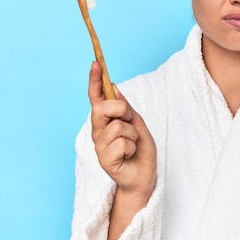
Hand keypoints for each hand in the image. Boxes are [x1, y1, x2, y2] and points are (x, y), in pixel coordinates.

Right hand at [88, 62, 156, 199]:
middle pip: (103, 108)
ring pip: (118, 127)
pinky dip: (132, 147)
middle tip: (130, 122)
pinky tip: (130, 155)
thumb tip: (114, 87)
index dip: (95, 80)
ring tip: (132, 145)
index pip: (96, 97)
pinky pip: (122, 143)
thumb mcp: (137, 123)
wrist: (144, 177)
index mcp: (105, 120)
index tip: (95, 63)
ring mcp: (99, 146)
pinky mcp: (104, 160)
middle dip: (122, 110)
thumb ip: (125, 108)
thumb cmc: (140, 150)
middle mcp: (98, 131)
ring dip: (133, 135)